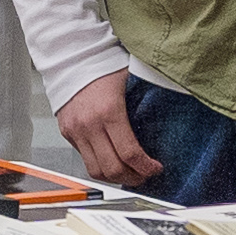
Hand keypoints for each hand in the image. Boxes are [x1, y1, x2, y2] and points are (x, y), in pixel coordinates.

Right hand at [58, 68, 162, 187]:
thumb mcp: (131, 81)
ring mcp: (76, 130)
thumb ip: (146, 102)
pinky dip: (100, 165)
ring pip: (95, 170)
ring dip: (115, 177)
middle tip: (144, 175)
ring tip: (129, 174)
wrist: (72, 57)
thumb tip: (168, 119)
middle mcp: (90, 124)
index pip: (129, 154)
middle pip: (112, 168)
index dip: (146, 167)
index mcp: (109, 111)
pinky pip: (84, 159)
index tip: (155, 168)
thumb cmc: (103, 65)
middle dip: (133, 177)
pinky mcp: (67, 133)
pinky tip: (112, 160)